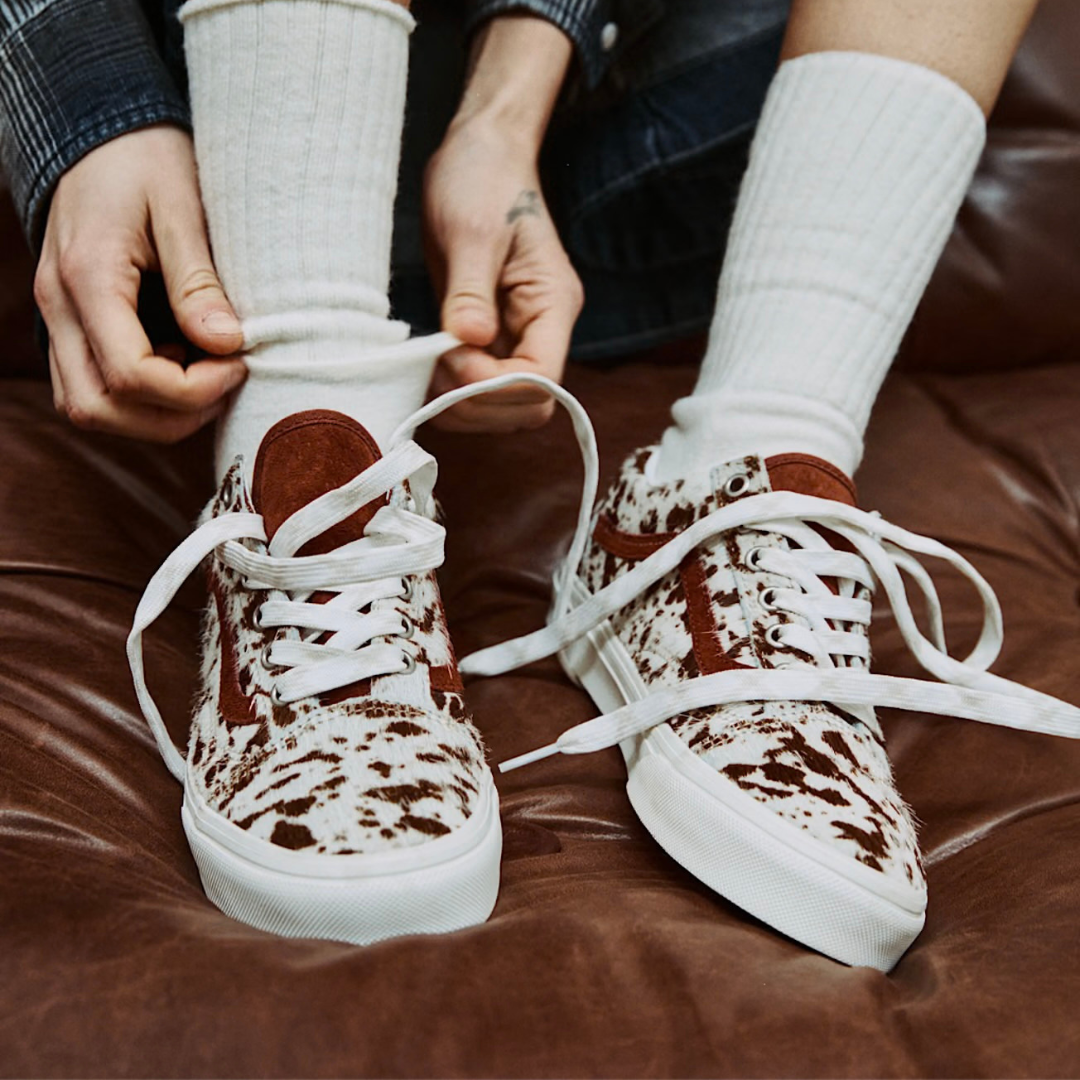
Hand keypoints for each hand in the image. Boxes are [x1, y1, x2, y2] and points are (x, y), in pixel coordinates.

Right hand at [35, 125, 245, 441]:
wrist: (102, 131)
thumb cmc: (146, 159)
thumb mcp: (181, 205)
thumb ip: (198, 280)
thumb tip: (227, 344)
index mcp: (86, 276)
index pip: (131, 375)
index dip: (194, 389)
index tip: (240, 362)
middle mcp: (57, 307)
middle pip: (98, 409)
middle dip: (172, 417)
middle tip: (227, 382)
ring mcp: (56, 320)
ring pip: (89, 409)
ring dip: (154, 415)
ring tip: (206, 375)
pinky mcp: (68, 326)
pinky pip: (91, 389)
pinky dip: (138, 399)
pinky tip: (182, 364)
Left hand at [423, 118, 582, 432]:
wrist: (480, 152)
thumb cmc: (482, 178)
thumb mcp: (470, 231)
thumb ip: (470, 290)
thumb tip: (470, 340)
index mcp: (552, 304)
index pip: (543, 378)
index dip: (497, 386)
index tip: (454, 357)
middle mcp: (541, 328)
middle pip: (528, 405)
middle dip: (478, 403)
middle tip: (433, 372)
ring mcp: (516, 336)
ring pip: (503, 406)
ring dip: (463, 403)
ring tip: (425, 371)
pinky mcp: (489, 337)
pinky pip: (478, 385)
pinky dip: (451, 391)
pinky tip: (425, 371)